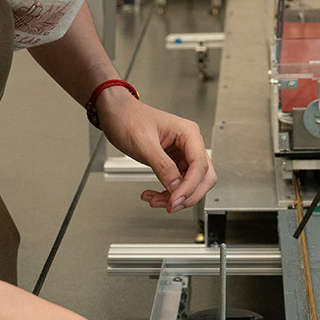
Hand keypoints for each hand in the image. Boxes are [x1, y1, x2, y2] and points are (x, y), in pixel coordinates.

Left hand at [94, 92, 216, 214]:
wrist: (117, 114)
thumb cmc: (129, 118)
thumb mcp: (144, 143)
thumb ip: (162, 166)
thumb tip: (176, 186)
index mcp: (188, 133)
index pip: (200, 166)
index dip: (189, 187)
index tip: (175, 200)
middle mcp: (189, 144)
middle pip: (203, 178)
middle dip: (187, 195)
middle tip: (170, 205)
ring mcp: (182, 154)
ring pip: (190, 184)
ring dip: (175, 197)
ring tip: (154, 200)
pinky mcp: (173, 163)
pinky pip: (177, 184)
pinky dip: (167, 193)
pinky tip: (152, 195)